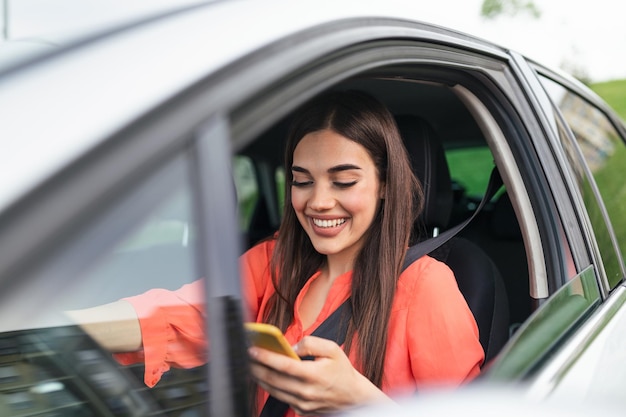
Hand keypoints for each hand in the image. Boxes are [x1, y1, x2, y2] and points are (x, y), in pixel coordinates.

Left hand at [248, 336, 391, 414]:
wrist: (353, 397)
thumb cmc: (342, 371)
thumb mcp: (332, 349)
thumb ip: (311, 343)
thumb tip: (291, 348)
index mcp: (314, 375)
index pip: (283, 365)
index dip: (266, 357)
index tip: (252, 349)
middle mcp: (306, 391)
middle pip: (273, 379)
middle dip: (256, 367)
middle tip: (245, 356)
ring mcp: (302, 403)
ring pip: (273, 390)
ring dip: (259, 378)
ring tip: (250, 365)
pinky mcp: (301, 410)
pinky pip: (281, 398)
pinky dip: (270, 387)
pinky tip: (264, 377)